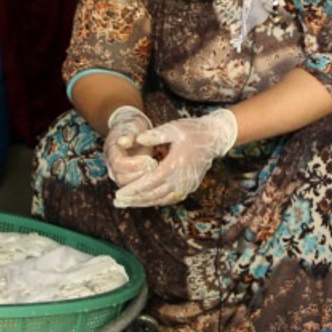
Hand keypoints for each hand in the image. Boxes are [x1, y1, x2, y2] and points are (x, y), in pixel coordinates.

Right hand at [103, 105, 156, 186]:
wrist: (131, 131)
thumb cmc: (132, 127)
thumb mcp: (130, 126)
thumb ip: (127, 134)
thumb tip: (123, 141)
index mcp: (111, 151)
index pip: (118, 164)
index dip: (134, 164)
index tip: (149, 159)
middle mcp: (111, 165)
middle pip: (121, 178)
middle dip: (140, 175)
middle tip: (155, 167)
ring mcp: (118, 173)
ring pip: (127, 186)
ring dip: (143, 181)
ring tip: (156, 171)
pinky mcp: (127, 178)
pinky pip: (133, 188)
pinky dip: (145, 185)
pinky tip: (157, 178)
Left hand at [113, 109, 237, 207]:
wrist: (214, 138)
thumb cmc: (192, 131)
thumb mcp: (173, 128)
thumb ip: (155, 134)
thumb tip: (137, 139)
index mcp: (175, 164)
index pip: (149, 182)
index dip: (133, 190)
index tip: (119, 194)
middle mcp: (181, 179)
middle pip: (153, 195)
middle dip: (134, 199)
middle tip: (117, 202)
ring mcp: (187, 185)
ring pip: (161, 199)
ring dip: (143, 202)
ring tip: (127, 204)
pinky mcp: (189, 187)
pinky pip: (170, 199)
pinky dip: (156, 201)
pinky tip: (145, 200)